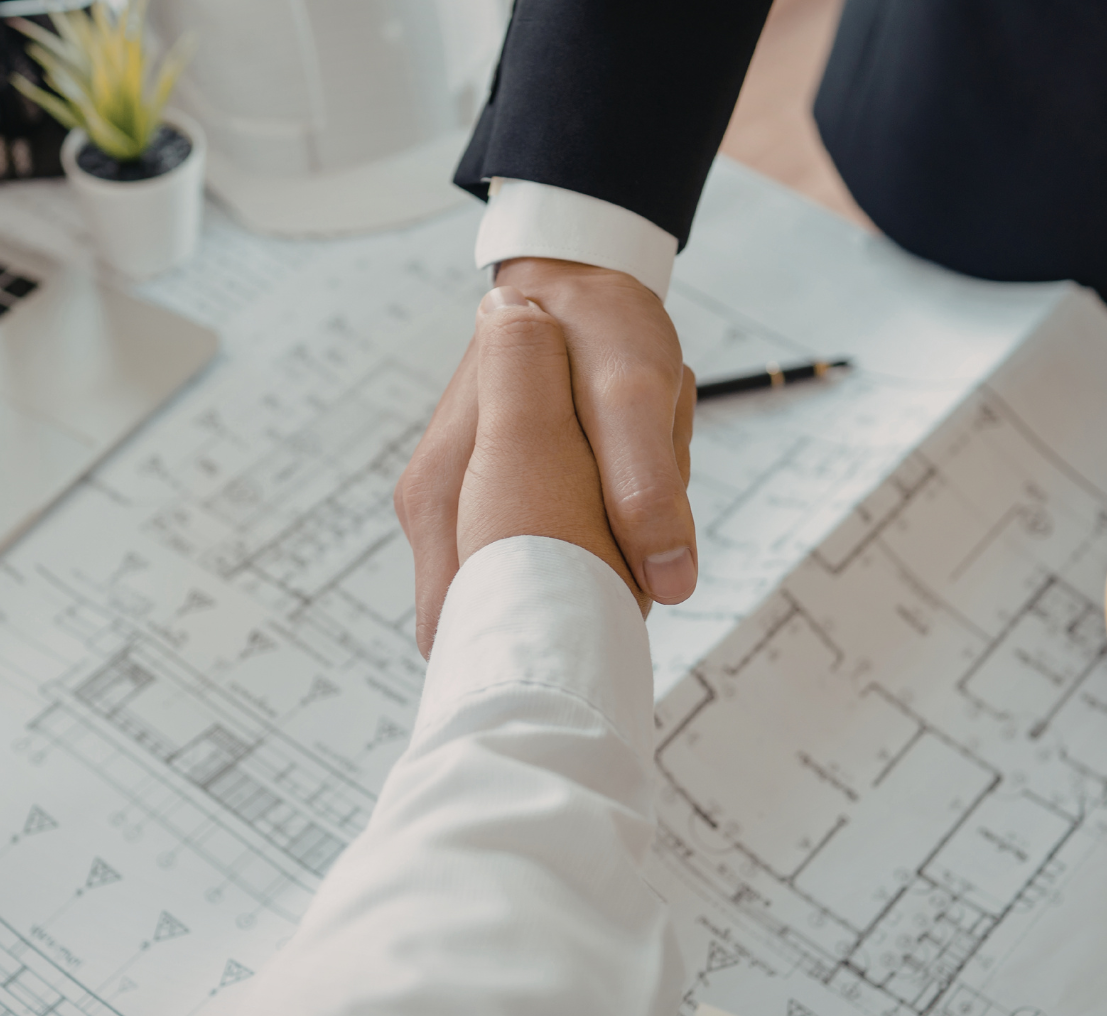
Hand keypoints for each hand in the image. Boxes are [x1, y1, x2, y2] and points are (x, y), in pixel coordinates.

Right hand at [396, 260, 695, 655]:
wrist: (575, 275)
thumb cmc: (599, 326)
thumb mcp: (632, 393)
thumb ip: (645, 482)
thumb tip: (671, 583)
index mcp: (443, 495)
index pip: (459, 627)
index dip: (522, 649)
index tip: (587, 643)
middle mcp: (436, 509)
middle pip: (489, 614)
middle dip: (559, 608)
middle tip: (624, 575)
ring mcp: (455, 503)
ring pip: (516, 582)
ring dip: (575, 572)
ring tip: (620, 523)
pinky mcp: (482, 495)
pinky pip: (529, 547)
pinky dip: (575, 543)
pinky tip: (608, 507)